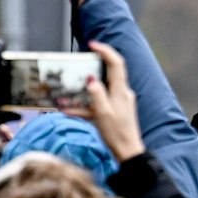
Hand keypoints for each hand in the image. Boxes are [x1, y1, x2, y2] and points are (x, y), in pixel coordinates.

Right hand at [74, 41, 143, 162]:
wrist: (128, 152)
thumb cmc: (117, 134)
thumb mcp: (102, 113)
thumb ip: (96, 94)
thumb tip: (90, 79)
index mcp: (120, 91)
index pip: (116, 63)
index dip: (105, 51)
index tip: (92, 44)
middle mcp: (122, 93)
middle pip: (108, 73)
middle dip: (92, 67)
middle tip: (79, 64)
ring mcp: (119, 102)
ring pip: (101, 89)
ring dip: (85, 91)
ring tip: (68, 94)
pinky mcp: (115, 111)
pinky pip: (99, 103)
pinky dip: (86, 105)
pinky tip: (71, 111)